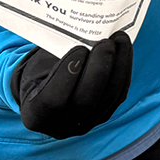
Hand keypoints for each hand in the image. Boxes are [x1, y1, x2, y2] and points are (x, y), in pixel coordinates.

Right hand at [11, 32, 132, 139]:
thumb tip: (83, 32)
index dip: (68, 74)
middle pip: (85, 101)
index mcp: (35, 115)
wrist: (48, 88)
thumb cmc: (41, 71)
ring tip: (120, 40)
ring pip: (108, 99)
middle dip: (99, 69)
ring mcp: (85, 124)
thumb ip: (56, 57)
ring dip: (118, 66)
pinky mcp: (104, 115)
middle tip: (106, 42)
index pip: (53, 100)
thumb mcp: (39, 66)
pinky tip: (124, 50)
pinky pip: (118, 95)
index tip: (79, 49)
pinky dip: (124, 71)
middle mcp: (60, 127)